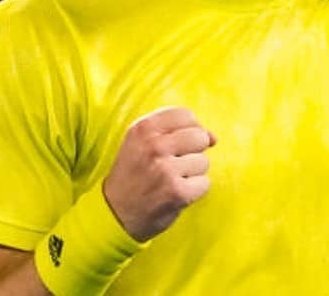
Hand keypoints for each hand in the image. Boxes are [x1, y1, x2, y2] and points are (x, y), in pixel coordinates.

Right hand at [102, 106, 216, 241]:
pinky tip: (176, 193)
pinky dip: (194, 191)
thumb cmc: (134, 174)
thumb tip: (213, 137)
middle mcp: (154, 145)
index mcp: (143, 128)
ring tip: (172, 180)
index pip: (185, 115)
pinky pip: (204, 183)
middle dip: (194, 151)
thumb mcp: (142, 142)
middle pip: (199, 136)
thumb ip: (175, 131)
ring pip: (203, 161)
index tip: (180, 142)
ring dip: (193, 173)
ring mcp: (166, 169)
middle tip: (175, 164)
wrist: (115, 213)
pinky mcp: (177, 192)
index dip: (190, 128)